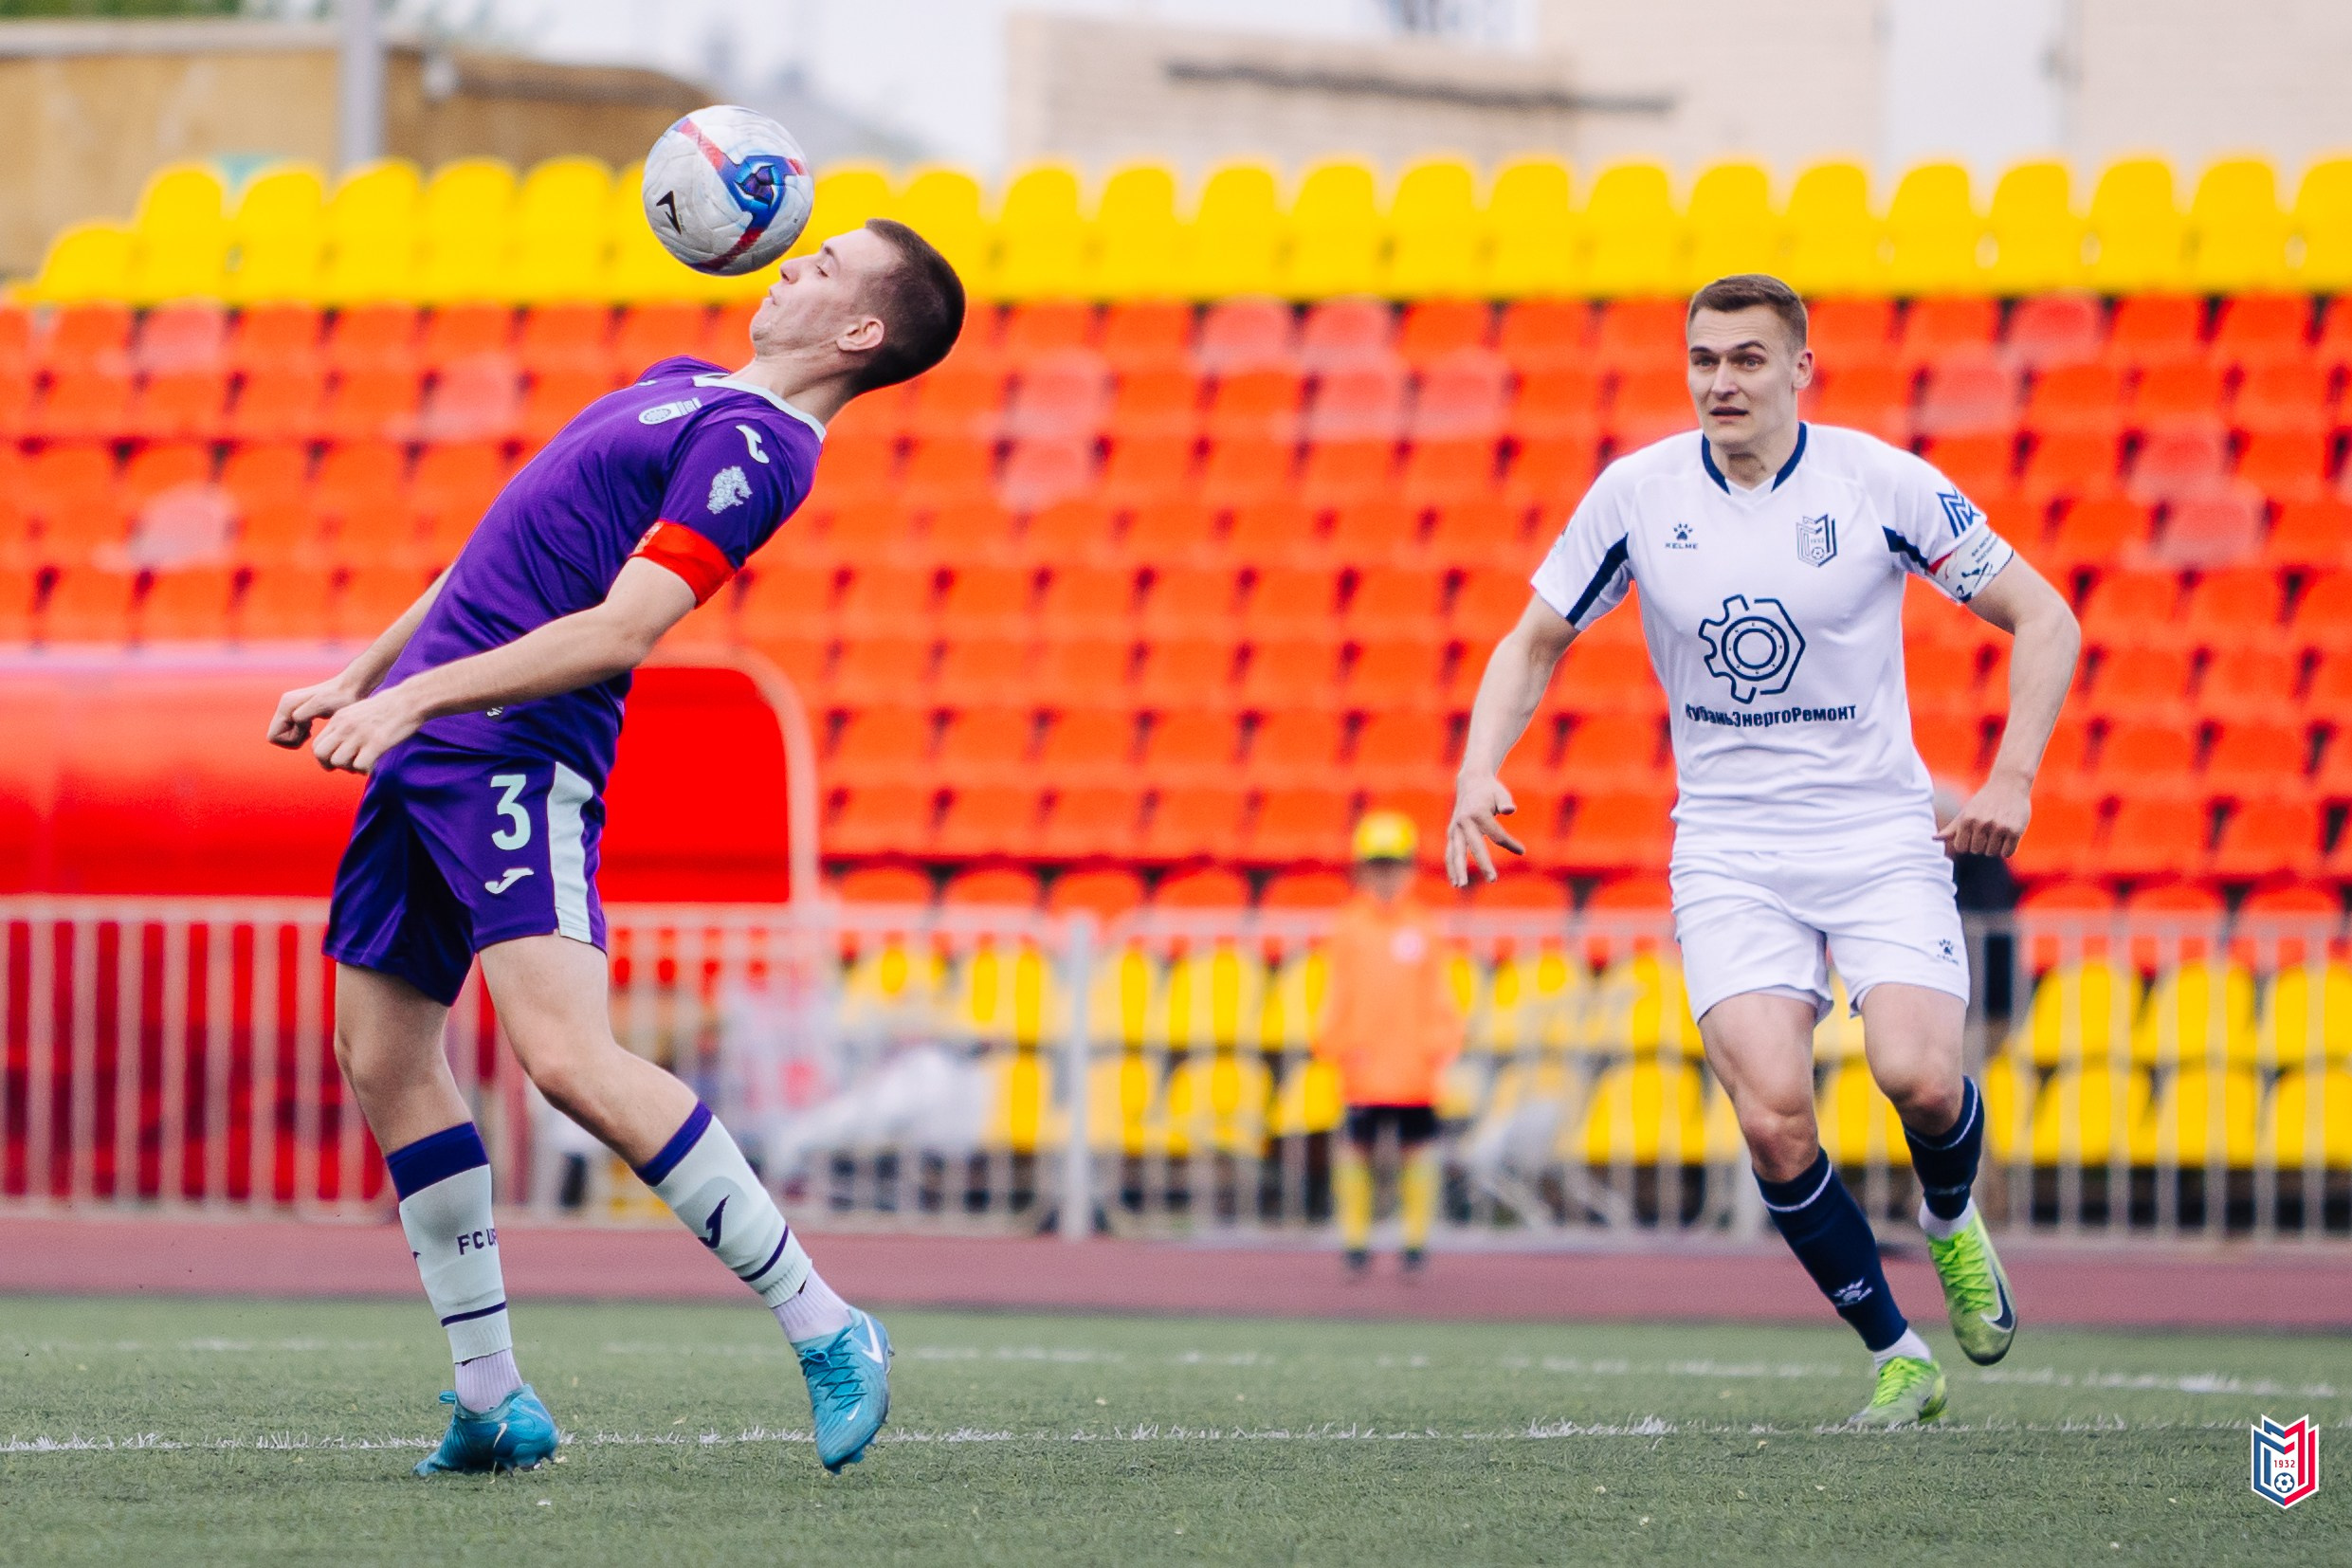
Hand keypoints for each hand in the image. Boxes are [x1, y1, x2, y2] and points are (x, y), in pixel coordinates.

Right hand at [266, 674, 363, 748]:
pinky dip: (300, 733)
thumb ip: (302, 716)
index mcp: (286, 705)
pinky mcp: (297, 710)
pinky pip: (290, 729)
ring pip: (283, 733)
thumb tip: (293, 721)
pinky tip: (312, 727)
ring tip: (312, 730)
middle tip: (310, 733)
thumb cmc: (341, 698)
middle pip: (276, 736)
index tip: (308, 733)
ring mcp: (289, 707)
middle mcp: (284, 705)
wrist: (351, 687)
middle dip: (292, 739)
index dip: (290, 741)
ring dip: (296, 736)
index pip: (274, 736)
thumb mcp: (321, 707)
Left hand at [307, 687, 424, 773]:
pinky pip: (359, 765)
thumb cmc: (387, 708)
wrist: (408, 701)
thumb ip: (344, 727)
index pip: (316, 745)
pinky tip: (373, 765)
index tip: (335, 761)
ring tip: (362, 764)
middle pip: (321, 754)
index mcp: (339, 719)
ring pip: (338, 761)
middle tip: (346, 766)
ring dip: (349, 768)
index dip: (324, 758)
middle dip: (330, 765)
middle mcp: (345, 726)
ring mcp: (360, 735)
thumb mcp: (357, 712)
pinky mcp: (376, 743)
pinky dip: (365, 770)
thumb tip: (339, 746)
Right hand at [1445, 773, 1524, 886]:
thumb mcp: (1500, 792)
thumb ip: (1505, 801)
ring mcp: (1455, 829)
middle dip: (1483, 864)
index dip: (1510, 843)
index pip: (1496, 834)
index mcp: (1478, 813)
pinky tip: (1455, 881)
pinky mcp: (1451, 833)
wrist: (1470, 783)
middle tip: (1493, 880)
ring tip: (1461, 885)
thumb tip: (1510, 810)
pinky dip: (1451, 866)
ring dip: (1458, 869)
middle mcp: (1464, 822)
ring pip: (1455, 852)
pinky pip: (1450, 852)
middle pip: (1475, 846)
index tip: (1522, 850)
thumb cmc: (1490, 791)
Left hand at [1937, 770, 2031, 857]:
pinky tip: (2007, 837)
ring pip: (1992, 853)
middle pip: (1977, 851)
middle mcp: (1982, 824)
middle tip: (1987, 832)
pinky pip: (2007, 853)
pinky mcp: (2016, 831)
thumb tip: (1934, 839)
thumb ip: (1952, 828)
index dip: (1967, 843)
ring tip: (1998, 833)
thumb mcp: (1966, 812)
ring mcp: (2000, 828)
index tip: (1973, 835)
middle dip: (1981, 844)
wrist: (2009, 784)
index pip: (1961, 847)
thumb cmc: (1984, 801)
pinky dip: (2007, 849)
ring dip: (1995, 847)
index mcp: (1967, 819)